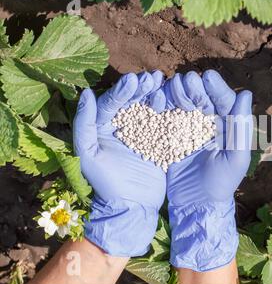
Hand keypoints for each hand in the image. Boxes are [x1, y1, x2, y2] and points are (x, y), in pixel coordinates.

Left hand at [73, 71, 166, 256]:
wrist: (133, 206)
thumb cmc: (106, 182)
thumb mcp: (88, 154)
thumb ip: (84, 123)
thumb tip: (86, 93)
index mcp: (104, 126)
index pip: (113, 102)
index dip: (123, 90)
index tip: (134, 80)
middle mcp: (123, 126)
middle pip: (133, 100)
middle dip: (142, 87)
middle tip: (153, 77)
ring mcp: (143, 133)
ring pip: (149, 107)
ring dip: (156, 94)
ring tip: (164, 83)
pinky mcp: (159, 141)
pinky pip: (164, 122)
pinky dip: (170, 110)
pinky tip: (176, 99)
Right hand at [163, 70, 252, 270]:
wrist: (195, 205)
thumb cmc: (221, 185)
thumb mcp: (235, 159)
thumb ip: (241, 128)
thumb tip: (245, 93)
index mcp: (227, 127)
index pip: (223, 101)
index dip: (216, 88)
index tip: (207, 76)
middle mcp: (209, 124)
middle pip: (202, 99)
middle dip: (194, 87)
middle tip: (186, 79)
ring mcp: (188, 130)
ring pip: (183, 104)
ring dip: (177, 93)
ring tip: (173, 85)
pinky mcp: (170, 137)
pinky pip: (167, 118)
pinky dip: (162, 107)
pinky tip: (158, 99)